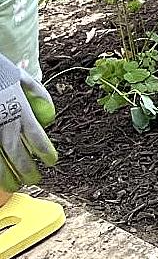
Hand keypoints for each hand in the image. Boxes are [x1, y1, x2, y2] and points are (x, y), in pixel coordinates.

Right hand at [0, 52, 57, 192]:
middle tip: (34, 181)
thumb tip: (50, 116)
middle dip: (26, 169)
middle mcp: (4, 122)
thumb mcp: (23, 78)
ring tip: (13, 186)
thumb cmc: (0, 72)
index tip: (52, 162)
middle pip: (17, 152)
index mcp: (19, 109)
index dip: (45, 151)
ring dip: (6, 175)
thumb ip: (38, 95)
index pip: (36, 136)